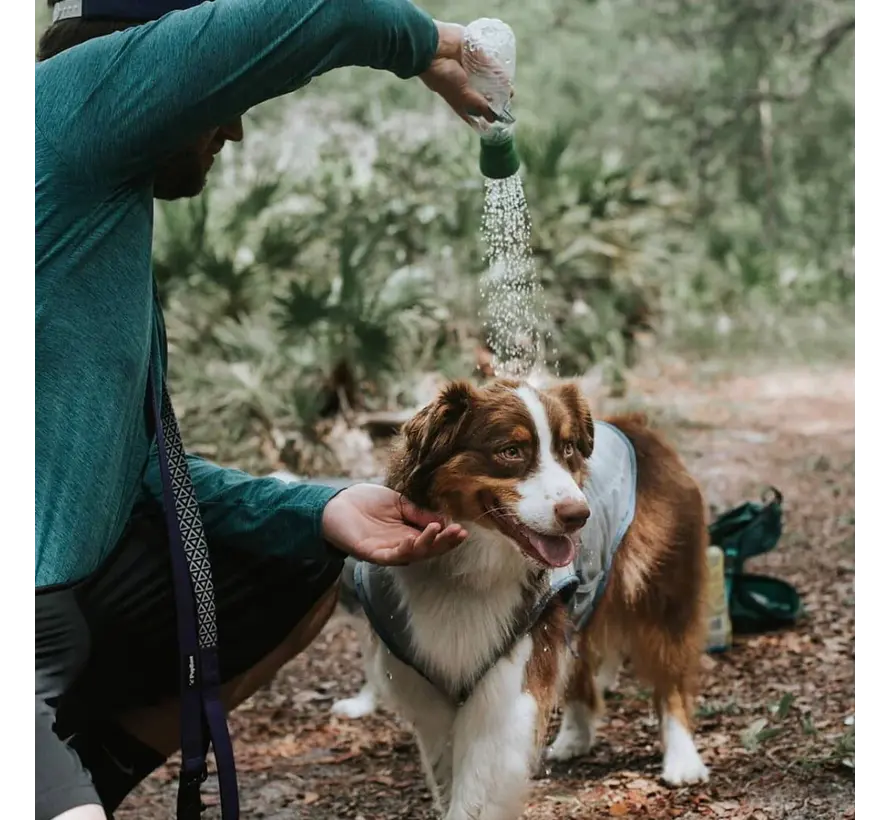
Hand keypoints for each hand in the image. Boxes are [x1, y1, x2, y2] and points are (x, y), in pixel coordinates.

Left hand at [321, 483, 468, 565]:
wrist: (337, 503)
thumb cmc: (366, 502)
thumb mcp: (399, 503)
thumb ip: (418, 512)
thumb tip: (443, 519)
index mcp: (410, 533)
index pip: (435, 539)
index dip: (449, 536)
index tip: (463, 529)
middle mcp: (402, 545)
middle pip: (429, 550)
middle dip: (445, 542)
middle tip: (458, 533)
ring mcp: (387, 551)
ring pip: (413, 554)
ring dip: (427, 544)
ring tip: (437, 530)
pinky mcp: (371, 553)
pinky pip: (390, 556)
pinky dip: (403, 550)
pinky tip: (412, 541)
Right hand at [420, 21, 509, 126]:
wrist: (434, 49)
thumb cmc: (443, 77)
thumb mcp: (463, 96)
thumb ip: (480, 105)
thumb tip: (493, 117)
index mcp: (458, 99)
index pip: (473, 112)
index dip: (483, 117)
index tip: (496, 121)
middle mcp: (464, 85)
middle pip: (483, 95)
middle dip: (494, 99)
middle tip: (507, 102)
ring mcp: (469, 70)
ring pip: (487, 79)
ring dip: (498, 85)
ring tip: (511, 91)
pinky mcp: (475, 55)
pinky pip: (489, 63)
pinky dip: (497, 70)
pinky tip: (506, 77)